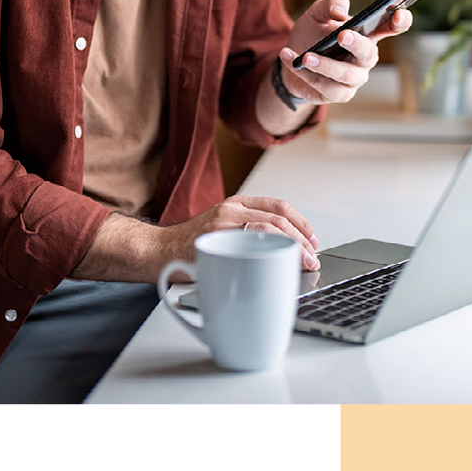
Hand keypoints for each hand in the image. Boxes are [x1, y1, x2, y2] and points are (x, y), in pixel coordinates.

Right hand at [162, 194, 320, 275]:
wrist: (158, 251)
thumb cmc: (192, 246)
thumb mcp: (223, 229)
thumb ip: (247, 232)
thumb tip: (284, 250)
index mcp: (236, 203)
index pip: (278, 205)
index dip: (301, 222)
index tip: (313, 239)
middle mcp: (231, 209)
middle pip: (278, 219)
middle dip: (300, 239)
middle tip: (311, 257)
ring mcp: (223, 224)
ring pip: (268, 229)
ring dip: (291, 248)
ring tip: (301, 263)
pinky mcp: (215, 241)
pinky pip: (249, 245)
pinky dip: (269, 255)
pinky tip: (278, 266)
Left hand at [278, 0, 411, 105]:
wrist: (291, 58)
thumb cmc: (312, 33)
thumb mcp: (317, 12)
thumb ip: (331, 3)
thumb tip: (340, 12)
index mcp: (367, 34)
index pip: (391, 27)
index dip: (400, 21)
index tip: (399, 13)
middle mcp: (364, 58)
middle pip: (369, 54)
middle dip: (357, 45)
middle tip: (342, 35)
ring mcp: (353, 78)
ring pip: (345, 76)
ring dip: (325, 66)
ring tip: (306, 56)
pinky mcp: (338, 94)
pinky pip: (324, 87)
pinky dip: (305, 74)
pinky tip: (290, 59)